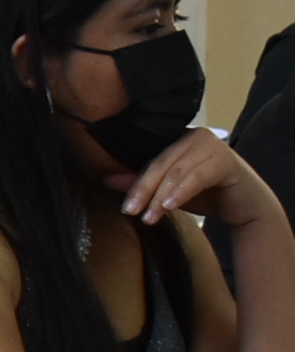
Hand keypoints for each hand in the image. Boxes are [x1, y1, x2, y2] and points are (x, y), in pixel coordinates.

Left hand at [113, 128, 282, 229]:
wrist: (245, 206)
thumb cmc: (206, 195)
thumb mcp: (169, 192)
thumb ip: (143, 183)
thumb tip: (105, 179)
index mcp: (177, 137)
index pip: (150, 160)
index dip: (134, 183)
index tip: (124, 206)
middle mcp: (195, 135)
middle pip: (161, 164)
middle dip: (144, 190)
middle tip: (131, 211)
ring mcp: (212, 145)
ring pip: (177, 172)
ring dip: (160, 196)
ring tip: (150, 216)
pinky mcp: (226, 160)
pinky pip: (197, 177)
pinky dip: (181, 192)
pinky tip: (170, 206)